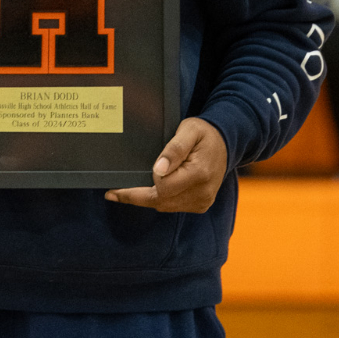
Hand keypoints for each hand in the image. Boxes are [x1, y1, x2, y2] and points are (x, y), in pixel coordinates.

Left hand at [105, 118, 227, 213]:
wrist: (226, 142)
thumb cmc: (204, 134)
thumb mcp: (189, 130)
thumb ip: (174, 149)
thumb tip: (158, 169)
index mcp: (199, 174)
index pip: (163, 187)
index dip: (149, 179)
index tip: (130, 177)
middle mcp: (202, 192)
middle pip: (161, 201)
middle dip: (137, 196)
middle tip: (112, 193)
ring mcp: (203, 201)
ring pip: (165, 207)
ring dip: (147, 199)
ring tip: (125, 192)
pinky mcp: (201, 205)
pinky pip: (173, 207)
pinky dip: (159, 200)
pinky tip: (149, 191)